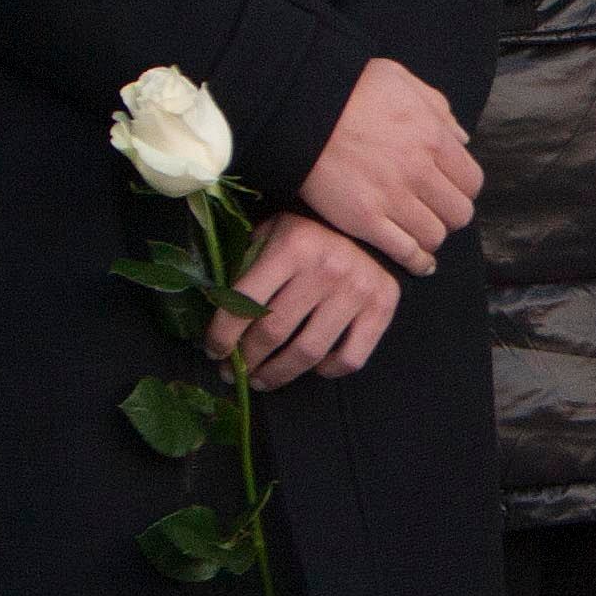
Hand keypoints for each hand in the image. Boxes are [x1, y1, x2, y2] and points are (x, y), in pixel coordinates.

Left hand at [206, 214, 402, 386]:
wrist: (372, 216)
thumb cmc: (311, 231)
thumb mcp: (273, 232)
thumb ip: (248, 264)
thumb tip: (218, 311)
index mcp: (293, 246)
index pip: (245, 303)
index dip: (222, 335)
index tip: (214, 352)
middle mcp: (327, 268)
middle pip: (273, 333)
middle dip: (247, 360)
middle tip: (234, 371)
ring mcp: (357, 290)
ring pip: (308, 354)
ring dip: (278, 374)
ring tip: (262, 379)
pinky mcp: (382, 307)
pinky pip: (350, 358)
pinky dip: (327, 371)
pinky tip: (312, 366)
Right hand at [297, 58, 479, 275]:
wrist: (301, 110)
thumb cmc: (349, 89)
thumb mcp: (401, 80)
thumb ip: (437, 107)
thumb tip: (461, 137)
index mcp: (433, 137)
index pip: (472, 181)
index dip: (463, 188)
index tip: (450, 188)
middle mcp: (420, 172)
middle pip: (459, 213)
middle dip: (450, 214)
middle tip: (435, 210)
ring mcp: (393, 199)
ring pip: (435, 236)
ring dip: (431, 235)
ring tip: (420, 229)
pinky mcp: (366, 221)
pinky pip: (406, 252)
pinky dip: (417, 262)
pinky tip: (420, 263)